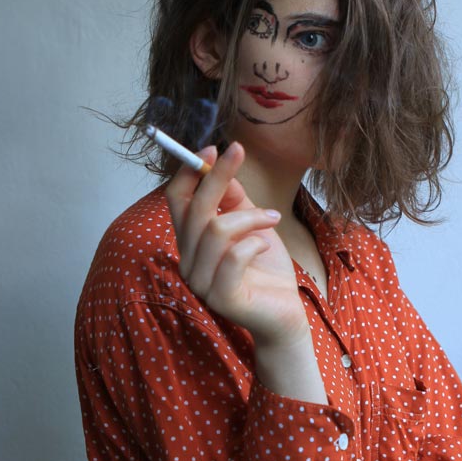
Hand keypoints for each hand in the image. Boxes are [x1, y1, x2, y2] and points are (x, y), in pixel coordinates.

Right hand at [165, 142, 308, 347]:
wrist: (284, 313)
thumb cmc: (265, 268)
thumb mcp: (252, 224)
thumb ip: (234, 200)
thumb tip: (222, 166)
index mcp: (190, 241)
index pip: (176, 200)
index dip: (189, 171)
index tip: (212, 147)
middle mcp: (188, 261)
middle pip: (194, 209)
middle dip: (216, 176)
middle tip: (238, 152)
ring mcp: (201, 282)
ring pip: (215, 230)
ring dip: (250, 217)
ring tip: (272, 219)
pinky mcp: (221, 298)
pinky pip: (234, 257)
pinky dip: (255, 242)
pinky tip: (266, 245)